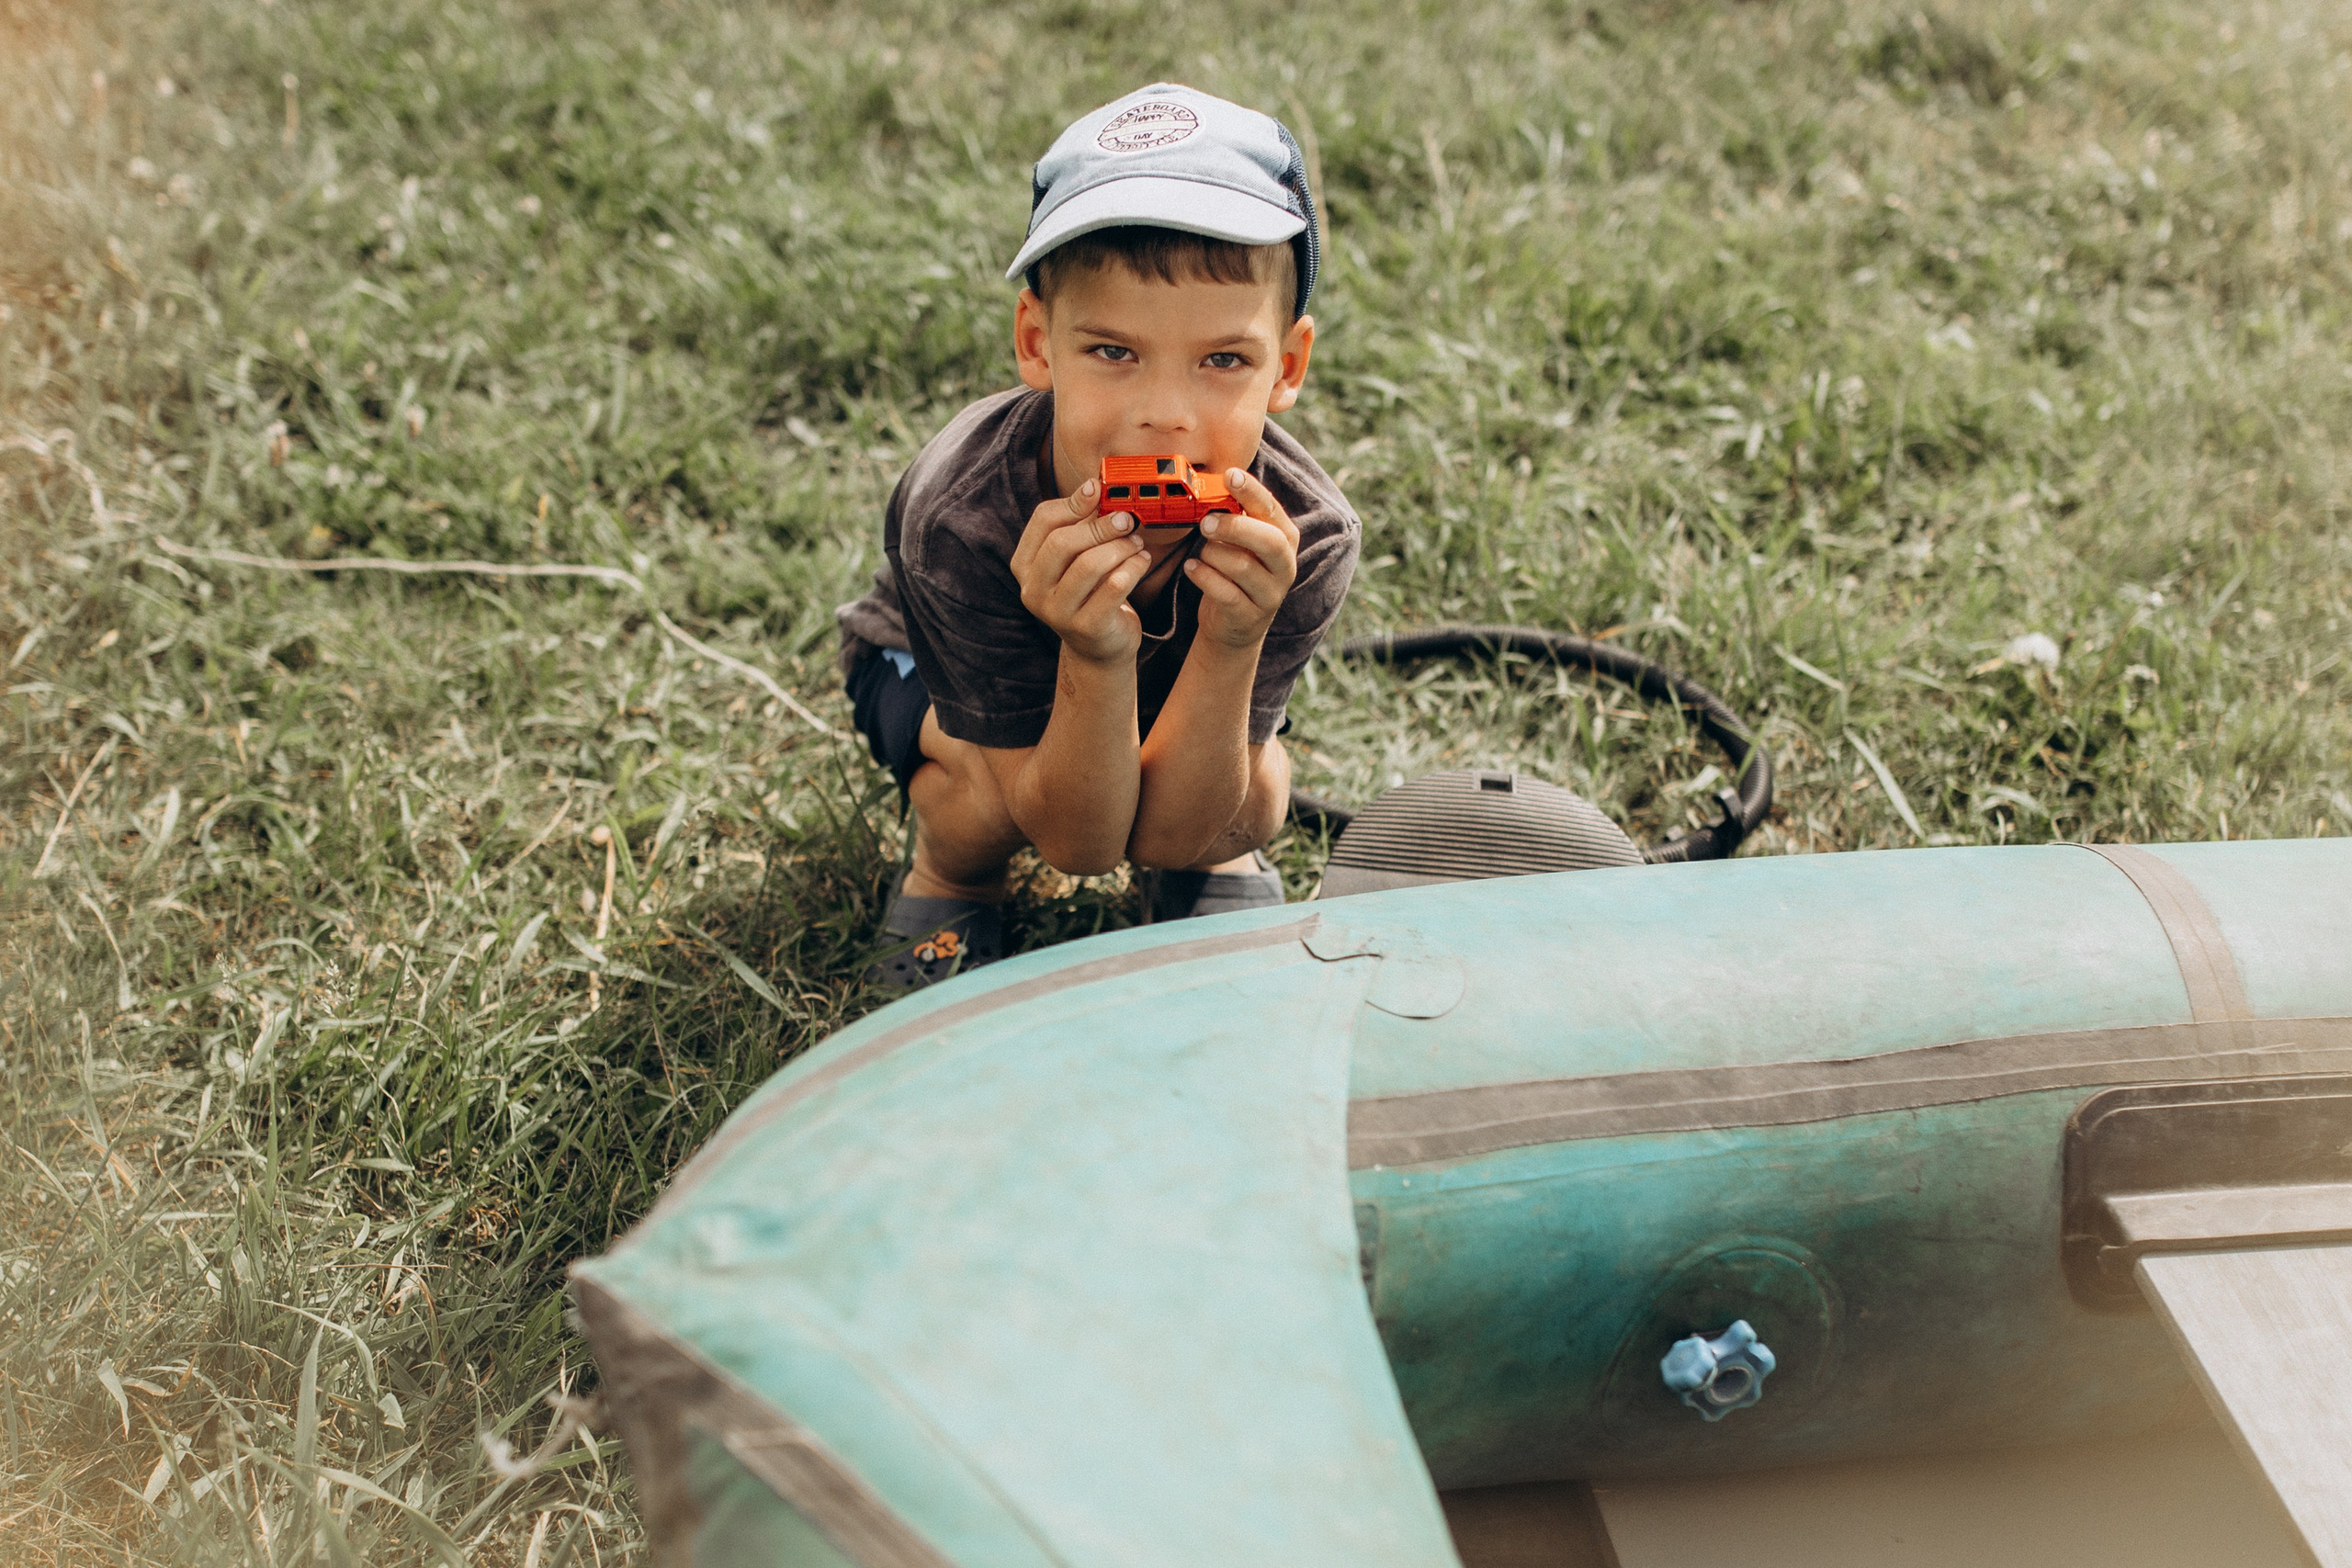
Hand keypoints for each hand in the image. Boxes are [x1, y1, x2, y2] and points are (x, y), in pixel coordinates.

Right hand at [1010, 477, 1152, 664]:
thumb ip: (1080, 526)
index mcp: (1025, 565)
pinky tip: (1142, 561)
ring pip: (1089, 565)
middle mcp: (1033, 590)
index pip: (1043, 521)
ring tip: (1137, 543)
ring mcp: (1057, 612)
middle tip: (1127, 520)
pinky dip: (1133, 568)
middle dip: (1100, 526)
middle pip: (1063, 543)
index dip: (1072, 502)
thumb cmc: (1090, 592)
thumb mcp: (1077, 557)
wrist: (1099, 646)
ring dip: (1120, 547)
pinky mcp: (1086, 627)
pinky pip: (1113, 588)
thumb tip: (1094, 487)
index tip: (1098, 489)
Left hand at [1185, 468, 1298, 649]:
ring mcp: (1271, 593)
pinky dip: (1203, 577)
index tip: (1230, 475)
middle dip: (1233, 527)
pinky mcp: (1250, 615)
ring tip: (1201, 554)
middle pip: (1268, 540)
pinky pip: (1225, 593)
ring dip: (1212, 555)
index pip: (1272, 509)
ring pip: (1242, 566)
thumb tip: (1215, 485)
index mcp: (1284, 538)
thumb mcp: (1242, 543)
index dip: (1252, 491)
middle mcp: (1285, 565)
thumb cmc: (1236, 573)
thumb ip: (1236, 517)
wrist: (1235, 624)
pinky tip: (1192, 569)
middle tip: (1205, 522)